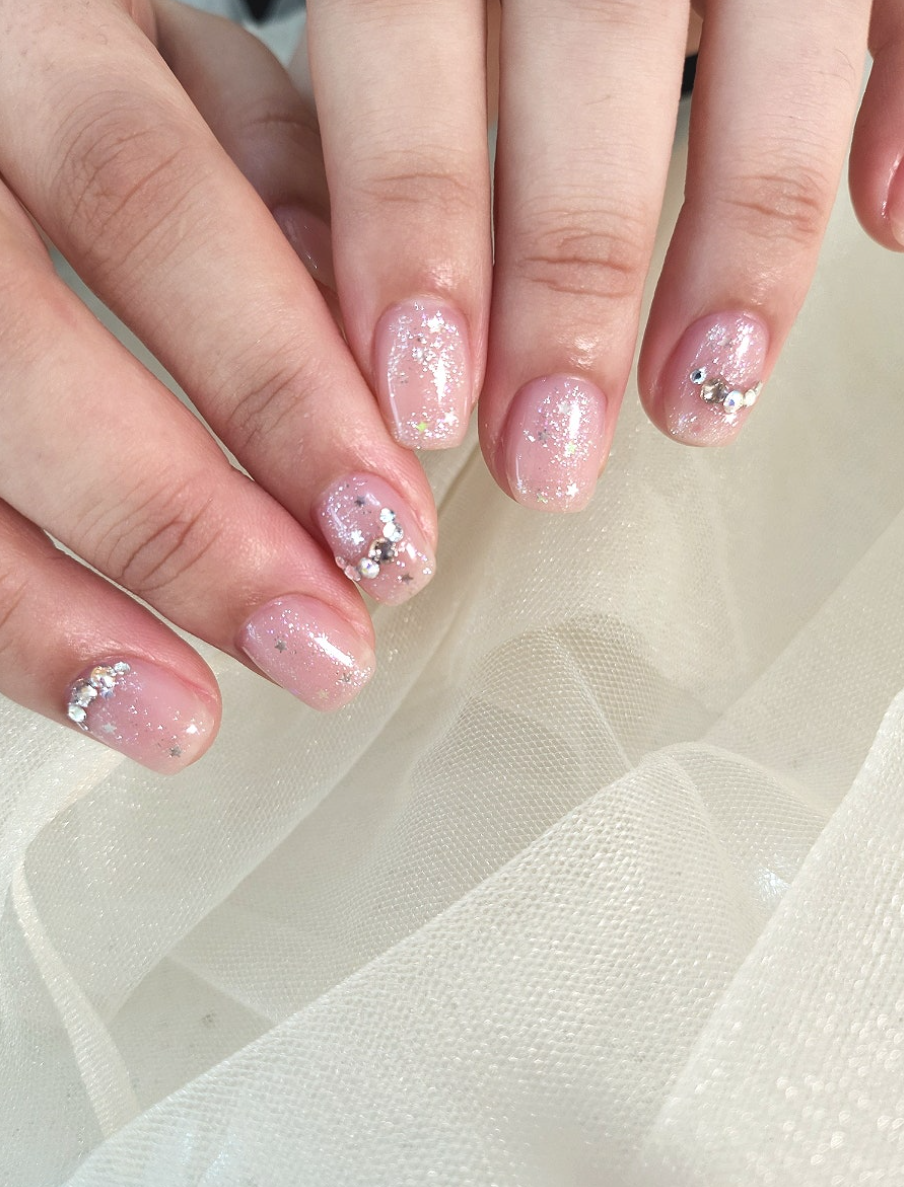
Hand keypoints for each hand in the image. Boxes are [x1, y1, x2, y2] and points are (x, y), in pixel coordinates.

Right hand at [0, 0, 437, 772]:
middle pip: (28, 335)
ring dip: (69, 602)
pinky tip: (99, 683)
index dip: (279, 384)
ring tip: (184, 711)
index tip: (387, 524)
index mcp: (39, 46)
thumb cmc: (75, 85)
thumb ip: (274, 173)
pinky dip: (10, 614)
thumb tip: (376, 342)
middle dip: (187, 515)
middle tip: (316, 639)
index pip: (157, 209)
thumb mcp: (176, 71)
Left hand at [299, 0, 893, 509]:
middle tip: (548, 450)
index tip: (420, 391)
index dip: (411, 214)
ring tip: (705, 392)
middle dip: (568, 273)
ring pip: (771, 32)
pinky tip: (885, 219)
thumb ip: (393, 98)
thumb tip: (380, 311)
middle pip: (590, 45)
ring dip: (745, 233)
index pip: (403, 26)